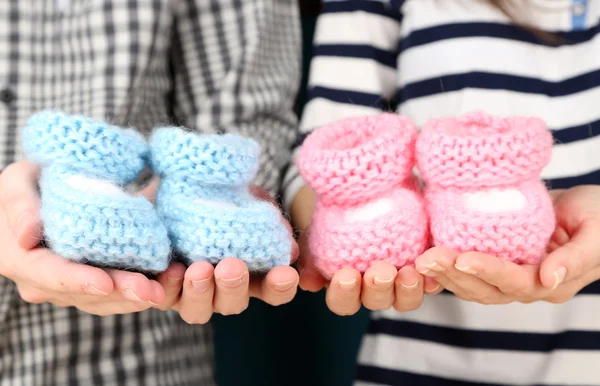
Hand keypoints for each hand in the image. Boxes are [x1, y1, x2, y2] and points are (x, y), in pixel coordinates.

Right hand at [0, 162, 167, 314]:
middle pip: (87, 293)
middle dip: (121, 293)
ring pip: (108, 300)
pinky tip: (170, 281)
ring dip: (139, 296)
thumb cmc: (28, 184)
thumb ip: (19, 204)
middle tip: (153, 290)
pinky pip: (121, 294)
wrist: (43, 196)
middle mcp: (45, 283)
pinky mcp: (97, 285)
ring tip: (169, 286)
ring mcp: (72, 289)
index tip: (105, 283)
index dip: (79, 281)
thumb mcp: (17, 182)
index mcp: (21, 260)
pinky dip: (145, 288)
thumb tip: (26, 234)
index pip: (51, 275)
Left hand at [153, 185, 299, 323]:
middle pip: (234, 303)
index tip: (286, 273)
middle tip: (232, 266)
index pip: (273, 290)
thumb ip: (263, 215)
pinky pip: (164, 298)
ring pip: (199, 311)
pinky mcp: (162, 291)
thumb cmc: (214, 196)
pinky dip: (169, 286)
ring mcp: (191, 293)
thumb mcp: (241, 197)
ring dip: (201, 292)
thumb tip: (287, 239)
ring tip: (199, 269)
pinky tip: (172, 268)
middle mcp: (221, 289)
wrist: (168, 189)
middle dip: (234, 286)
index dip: (281, 287)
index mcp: (249, 272)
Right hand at [292, 186, 440, 315]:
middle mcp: (373, 291)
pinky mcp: (424, 271)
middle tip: (381, 271)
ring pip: (406, 300)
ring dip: (408, 289)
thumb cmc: (335, 219)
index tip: (346, 274)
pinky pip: (432, 282)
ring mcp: (400, 284)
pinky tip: (432, 267)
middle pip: (376, 302)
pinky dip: (433, 279)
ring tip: (408, 271)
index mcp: (347, 288)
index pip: (343, 302)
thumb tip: (307, 282)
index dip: (344, 294)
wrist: (364, 194)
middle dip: (378, 289)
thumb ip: (311, 257)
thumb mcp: (318, 234)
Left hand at [414, 186, 599, 304]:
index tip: (462, 257)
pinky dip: (449, 267)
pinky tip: (429, 255)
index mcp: (553, 282)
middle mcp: (529, 286)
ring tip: (421, 259)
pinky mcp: (500, 264)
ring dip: (445, 275)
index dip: (488, 271)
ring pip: (473, 286)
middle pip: (486, 289)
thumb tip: (549, 279)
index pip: (515, 281)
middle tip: (426, 259)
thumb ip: (576, 258)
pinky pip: (471, 273)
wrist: (594, 211)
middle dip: (454, 275)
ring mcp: (512, 278)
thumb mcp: (597, 232)